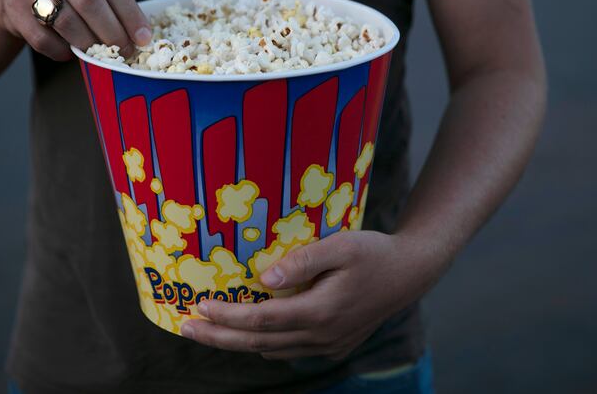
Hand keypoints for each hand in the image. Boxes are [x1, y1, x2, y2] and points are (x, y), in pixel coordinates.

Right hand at [0, 0, 150, 60]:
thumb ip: (113, 3)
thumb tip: (141, 38)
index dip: (130, 15)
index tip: (144, 39)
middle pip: (90, 2)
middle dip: (112, 32)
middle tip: (125, 51)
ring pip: (67, 22)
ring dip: (88, 44)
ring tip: (100, 54)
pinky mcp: (15, 8)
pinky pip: (44, 38)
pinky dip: (61, 51)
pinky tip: (70, 53)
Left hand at [180, 230, 439, 360]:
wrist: (411, 272)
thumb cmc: (374, 252)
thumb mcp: (341, 246)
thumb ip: (302, 261)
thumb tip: (265, 277)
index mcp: (321, 311)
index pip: (262, 319)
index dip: (227, 316)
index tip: (198, 306)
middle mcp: (322, 335)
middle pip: (258, 342)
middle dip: (219, 336)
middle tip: (185, 327)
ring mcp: (328, 344)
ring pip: (271, 350)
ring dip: (237, 341)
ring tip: (208, 328)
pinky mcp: (334, 344)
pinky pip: (289, 350)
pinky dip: (263, 342)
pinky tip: (248, 330)